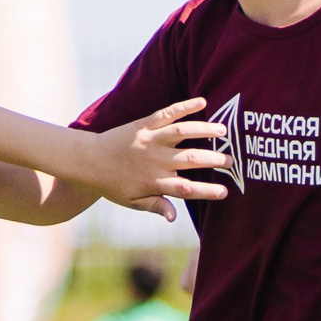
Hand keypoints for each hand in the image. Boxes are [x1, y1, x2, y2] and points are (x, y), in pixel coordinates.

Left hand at [81, 99, 233, 219]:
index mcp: (154, 181)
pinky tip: (202, 102)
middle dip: (214, 159)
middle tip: (232, 161)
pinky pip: (167, 114)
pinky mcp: (144, 124)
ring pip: (183, 133)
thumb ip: (156, 207)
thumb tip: (174, 218)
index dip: (206, 191)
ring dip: (205, 130)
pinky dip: (185, 106)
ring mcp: (150, 140)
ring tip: (224, 131)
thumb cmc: (113, 184)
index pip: (185, 189)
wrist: (89, 161)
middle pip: (190, 160)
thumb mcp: (132, 201)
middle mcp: (155, 160)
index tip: (224, 192)